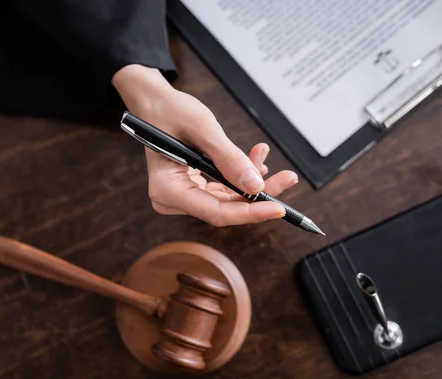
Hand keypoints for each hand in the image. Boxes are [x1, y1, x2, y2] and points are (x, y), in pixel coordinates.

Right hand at [112, 65, 297, 226]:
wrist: (154, 102)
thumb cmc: (169, 110)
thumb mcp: (202, 128)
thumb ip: (229, 158)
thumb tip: (256, 185)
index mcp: (167, 190)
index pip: (216, 213)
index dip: (250, 213)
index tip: (279, 208)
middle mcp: (172, 199)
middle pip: (225, 208)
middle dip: (258, 194)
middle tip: (287, 178)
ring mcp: (182, 195)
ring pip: (227, 200)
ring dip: (251, 182)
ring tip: (263, 156)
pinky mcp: (191, 188)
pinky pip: (222, 189)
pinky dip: (239, 176)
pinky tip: (252, 159)